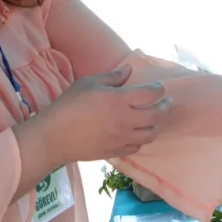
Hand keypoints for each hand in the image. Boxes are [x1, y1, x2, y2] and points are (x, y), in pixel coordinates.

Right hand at [32, 65, 172, 163]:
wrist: (55, 137)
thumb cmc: (69, 105)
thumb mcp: (89, 83)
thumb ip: (112, 77)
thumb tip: (129, 70)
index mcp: (120, 100)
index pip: (151, 93)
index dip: (159, 89)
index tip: (158, 87)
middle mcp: (126, 120)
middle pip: (157, 115)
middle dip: (165, 107)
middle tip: (166, 102)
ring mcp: (122, 138)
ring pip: (151, 134)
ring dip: (156, 125)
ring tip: (154, 119)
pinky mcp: (116, 151)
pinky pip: (137, 147)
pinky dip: (141, 139)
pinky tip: (137, 133)